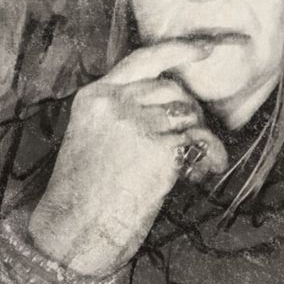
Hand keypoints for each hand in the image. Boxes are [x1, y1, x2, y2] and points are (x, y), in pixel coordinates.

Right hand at [28, 42, 227, 276]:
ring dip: (198, 136)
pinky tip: (204, 171)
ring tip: (192, 163)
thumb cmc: (84, 194)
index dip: (178, 50)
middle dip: (188, 111)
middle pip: (172, 88)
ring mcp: (137, 124)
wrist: (73, 233)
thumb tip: (175, 106)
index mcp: (95, 98)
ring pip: (188, 114)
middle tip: (190, 139)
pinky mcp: (159, 148)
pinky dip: (210, 155)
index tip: (205, 49)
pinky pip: (199, 141)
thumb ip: (124, 113)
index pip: (142, 59)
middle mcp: (115, 104)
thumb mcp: (91, 138)